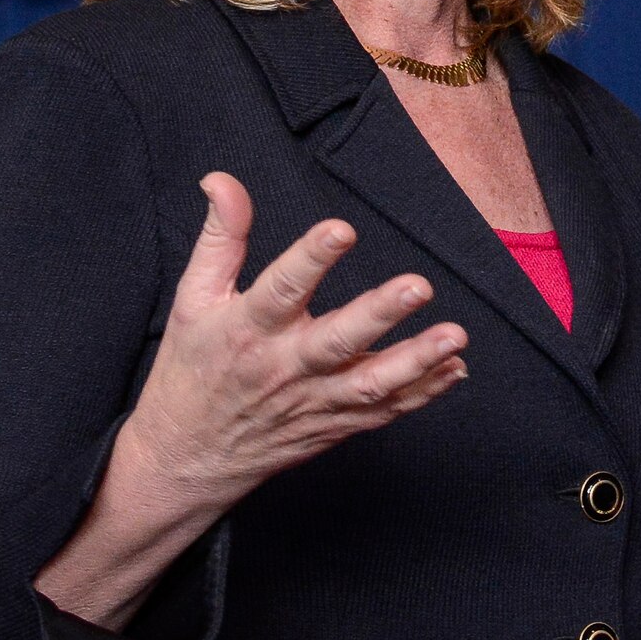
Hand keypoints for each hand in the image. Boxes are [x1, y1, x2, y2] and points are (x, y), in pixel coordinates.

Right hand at [124, 171, 469, 510]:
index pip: (280, 289)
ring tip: (454, 337)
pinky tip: (454, 369)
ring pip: (370, 385)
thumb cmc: (192, 369)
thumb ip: (221, 237)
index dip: (310, 258)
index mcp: (246, 329)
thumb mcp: (192, 299)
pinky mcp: (334, 425)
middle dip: (380, 314)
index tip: (342, 229)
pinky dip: (422, 394)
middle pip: (336, 342)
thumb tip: (223, 180)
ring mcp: (313, 401)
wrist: (185, 459)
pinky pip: (384, 412)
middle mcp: (284, 367)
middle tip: (420, 286)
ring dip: (416, 362)